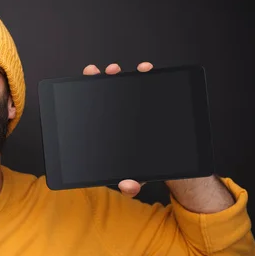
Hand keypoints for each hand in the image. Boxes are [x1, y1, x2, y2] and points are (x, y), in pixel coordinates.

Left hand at [82, 61, 153, 197]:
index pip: (91, 106)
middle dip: (104, 77)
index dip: (85, 90)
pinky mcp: (153, 106)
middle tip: (105, 72)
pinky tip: (148, 70)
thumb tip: (128, 186)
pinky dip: (149, 77)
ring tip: (134, 69)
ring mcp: (135, 109)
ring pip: (128, 86)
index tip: (88, 77)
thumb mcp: (135, 179)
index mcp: (105, 129)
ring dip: (129, 74)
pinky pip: (150, 88)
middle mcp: (117, 115)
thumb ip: (130, 184)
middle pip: (107, 91)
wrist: (169, 167)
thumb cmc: (142, 170)